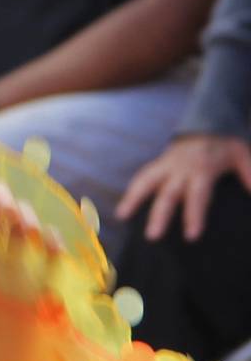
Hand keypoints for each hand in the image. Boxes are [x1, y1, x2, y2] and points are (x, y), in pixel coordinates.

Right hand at [115, 134, 250, 241]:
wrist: (206, 123)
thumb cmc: (226, 145)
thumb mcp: (243, 156)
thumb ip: (250, 175)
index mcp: (202, 169)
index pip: (198, 195)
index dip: (194, 215)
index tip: (191, 237)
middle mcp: (180, 168)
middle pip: (167, 193)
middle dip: (159, 215)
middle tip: (152, 237)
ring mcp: (166, 164)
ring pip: (146, 180)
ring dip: (133, 198)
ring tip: (122, 216)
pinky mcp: (158, 164)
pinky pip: (141, 176)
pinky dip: (131, 191)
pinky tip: (124, 208)